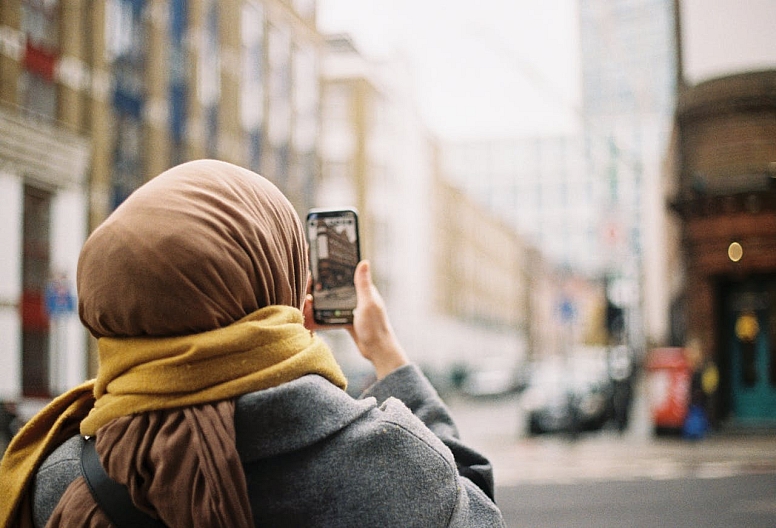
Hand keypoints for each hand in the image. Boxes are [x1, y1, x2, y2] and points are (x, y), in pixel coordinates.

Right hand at [303, 260, 408, 378]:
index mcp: (363, 290)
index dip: (328, 275)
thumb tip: (364, 262)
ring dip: (317, 305)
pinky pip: (330, 317)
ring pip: (330, 304)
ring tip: (305, 305)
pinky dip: (321, 318)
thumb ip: (363, 284)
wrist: (377, 351)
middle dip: (318, 291)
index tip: (312, 274)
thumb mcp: (368, 303)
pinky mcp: (346, 321)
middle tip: (305, 294)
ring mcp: (350, 310)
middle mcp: (356, 298)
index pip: (342, 278)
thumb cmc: (376, 326)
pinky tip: (309, 319)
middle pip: (333, 291)